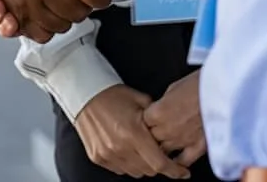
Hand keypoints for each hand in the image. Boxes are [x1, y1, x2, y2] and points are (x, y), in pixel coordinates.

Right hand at [73, 85, 189, 178]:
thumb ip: (157, 120)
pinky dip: (128, 163)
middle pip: (149, 170)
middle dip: (159, 164)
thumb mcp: (141, 101)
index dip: (175, 170)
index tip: (183, 172)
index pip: (160, 163)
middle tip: (160, 152)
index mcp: (133, 132)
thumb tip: (170, 132)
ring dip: (143, 165)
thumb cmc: (111, 94)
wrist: (84, 94)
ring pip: (135, 172)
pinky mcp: (98, 157)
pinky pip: (120, 169)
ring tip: (141, 148)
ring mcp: (107, 154)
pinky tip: (127, 149)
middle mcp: (119, 146)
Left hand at [143, 71, 206, 168]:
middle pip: (151, 139)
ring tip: (164, 146)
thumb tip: (160, 109)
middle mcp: (166, 129)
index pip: (142, 122)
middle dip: (152, 135)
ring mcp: (182, 140)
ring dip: (162, 149)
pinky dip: (179, 163)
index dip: (145, 120)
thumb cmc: (200, 84)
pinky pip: (183, 160)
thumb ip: (163, 103)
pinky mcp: (198, 147)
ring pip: (163, 152)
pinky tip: (176, 163)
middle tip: (156, 131)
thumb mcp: (173, 88)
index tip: (149, 119)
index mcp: (157, 113)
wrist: (223, 89)